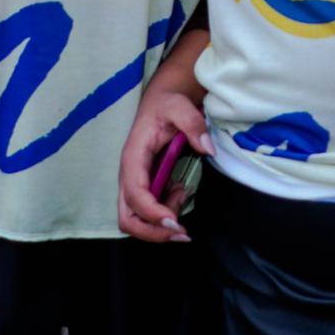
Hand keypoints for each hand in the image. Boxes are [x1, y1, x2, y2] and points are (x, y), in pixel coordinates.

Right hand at [117, 84, 212, 242]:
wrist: (162, 101)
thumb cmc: (167, 104)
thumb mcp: (180, 106)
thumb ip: (193, 123)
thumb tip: (207, 148)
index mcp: (133, 157)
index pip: (135, 194)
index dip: (152, 212)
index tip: (175, 221)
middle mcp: (129, 174)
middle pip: (127, 217)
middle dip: (151, 232)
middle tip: (181, 233)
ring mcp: (135, 182)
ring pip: (135, 219)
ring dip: (159, 225)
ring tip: (184, 200)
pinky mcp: (144, 186)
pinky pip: (149, 211)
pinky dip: (166, 212)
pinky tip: (182, 194)